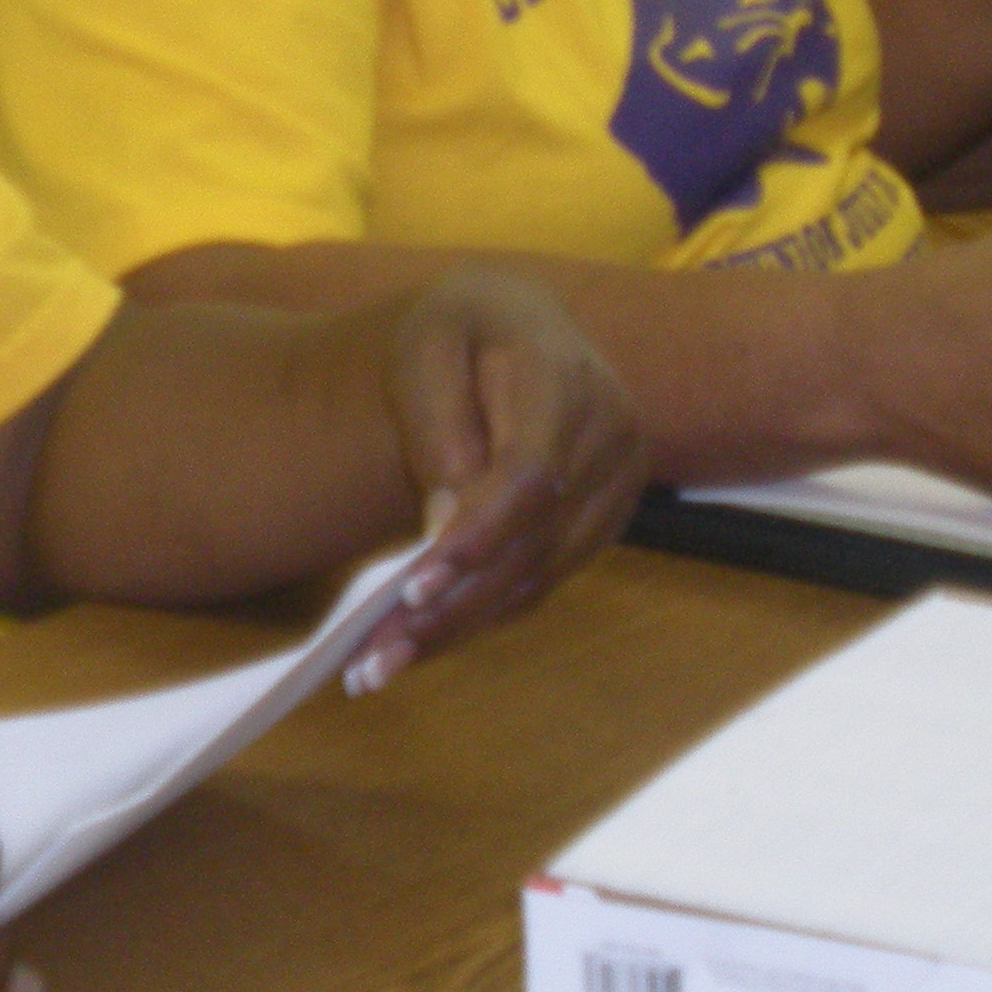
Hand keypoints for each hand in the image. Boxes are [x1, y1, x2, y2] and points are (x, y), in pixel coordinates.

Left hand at [350, 265, 649, 688]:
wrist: (514, 325)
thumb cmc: (459, 329)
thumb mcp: (425, 348)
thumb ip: (436, 427)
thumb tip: (442, 526)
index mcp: (568, 377)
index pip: (531, 474)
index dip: (477, 535)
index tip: (412, 588)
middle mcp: (612, 433)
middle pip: (533, 540)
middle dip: (452, 604)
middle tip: (372, 655)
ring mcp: (618, 482)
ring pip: (538, 573)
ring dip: (459, 625)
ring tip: (376, 665)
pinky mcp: (603, 520)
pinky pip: (542, 580)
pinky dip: (481, 615)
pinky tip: (421, 642)